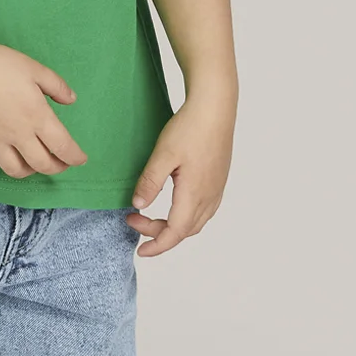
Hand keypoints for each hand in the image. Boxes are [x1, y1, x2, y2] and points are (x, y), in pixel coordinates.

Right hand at [0, 36, 86, 179]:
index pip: (61, 146)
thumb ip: (56, 86)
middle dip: (55, 168)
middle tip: (61, 164)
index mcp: (37, 117)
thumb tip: (71, 100)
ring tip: (32, 166)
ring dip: (27, 172)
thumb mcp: (36, 69)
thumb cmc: (2, 65)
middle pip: (40, 164)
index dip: (74, 157)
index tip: (81, 160)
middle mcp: (18, 135)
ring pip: (13, 169)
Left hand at [127, 91, 235, 255]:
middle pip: (185, 231)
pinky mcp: (219, 178)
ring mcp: (217, 187)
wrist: (216, 105)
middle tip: (136, 221)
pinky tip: (177, 204)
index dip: (156, 245)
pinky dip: (188, 216)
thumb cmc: (191, 127)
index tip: (139, 250)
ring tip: (153, 217)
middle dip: (159, 234)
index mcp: (194, 194)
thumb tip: (138, 206)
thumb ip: (150, 182)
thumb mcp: (164, 154)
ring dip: (175, 227)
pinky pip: (205, 209)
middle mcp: (209, 196)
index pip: (175, 233)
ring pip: (197, 222)